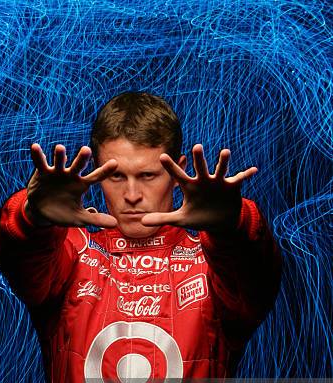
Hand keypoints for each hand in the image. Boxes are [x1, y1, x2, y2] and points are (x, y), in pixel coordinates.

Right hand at [26, 144, 117, 227]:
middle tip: (86, 150)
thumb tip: (115, 224)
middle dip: (81, 158)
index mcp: (81, 185)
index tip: (115, 163)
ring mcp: (57, 173)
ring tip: (59, 148)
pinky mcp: (42, 173)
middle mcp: (71, 176)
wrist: (43, 213)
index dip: (105, 171)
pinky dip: (37, 155)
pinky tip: (35, 147)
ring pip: (59, 161)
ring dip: (60, 155)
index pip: (95, 177)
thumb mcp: (80, 218)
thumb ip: (96, 219)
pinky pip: (40, 162)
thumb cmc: (64, 213)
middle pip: (78, 165)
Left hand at [141, 145, 257, 231]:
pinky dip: (246, 174)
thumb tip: (141, 222)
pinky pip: (239, 179)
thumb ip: (161, 218)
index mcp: (190, 187)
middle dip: (198, 159)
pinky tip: (253, 170)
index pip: (178, 175)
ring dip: (223, 162)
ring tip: (225, 152)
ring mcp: (218, 183)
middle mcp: (204, 181)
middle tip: (196, 147)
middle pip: (200, 168)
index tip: (162, 156)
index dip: (171, 167)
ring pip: (220, 169)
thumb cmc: (198, 217)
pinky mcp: (232, 187)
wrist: (219, 222)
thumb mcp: (180, 220)